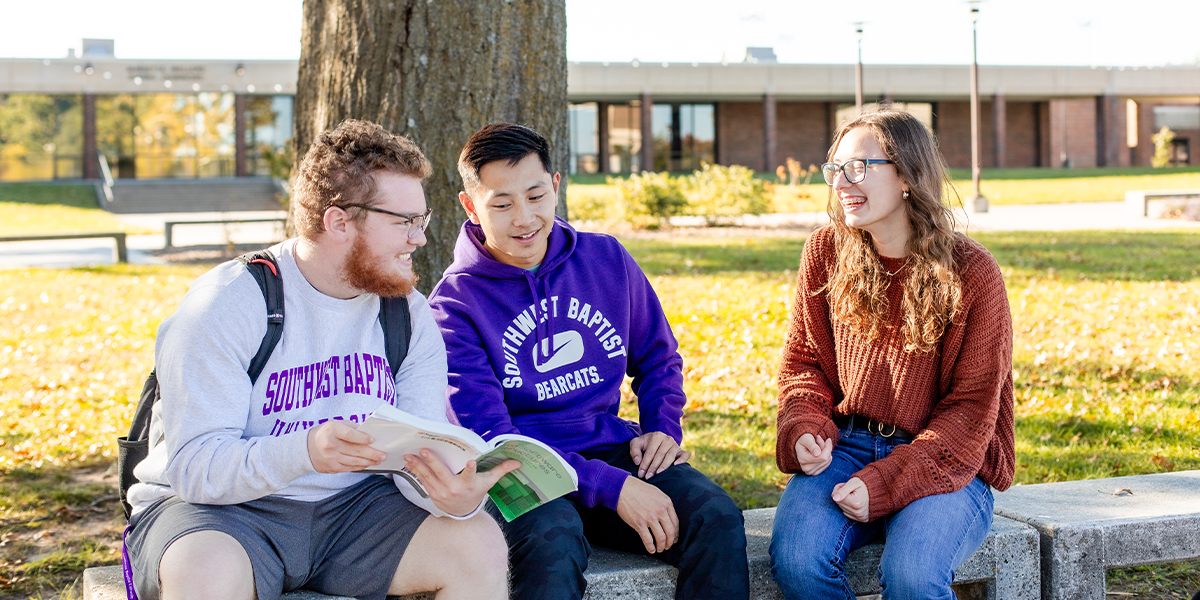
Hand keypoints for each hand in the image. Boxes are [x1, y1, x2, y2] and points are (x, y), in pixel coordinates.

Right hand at [307, 420, 385, 472]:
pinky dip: (361, 466)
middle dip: (372, 453)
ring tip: (379, 459)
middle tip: (383, 454)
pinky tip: (368, 464)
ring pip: (354, 461)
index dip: (362, 438)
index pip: (350, 435)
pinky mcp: (332, 468)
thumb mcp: (336, 424)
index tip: (373, 440)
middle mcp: (330, 445)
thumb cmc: (326, 433)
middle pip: (355, 450)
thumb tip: (370, 434)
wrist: (306, 448)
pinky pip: (350, 468)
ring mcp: (331, 458)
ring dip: (369, 461)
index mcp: (332, 430)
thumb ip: (352, 428)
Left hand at [404, 450, 520, 516]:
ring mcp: (441, 492)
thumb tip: (517, 462)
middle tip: (424, 450)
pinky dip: (415, 472)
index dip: (470, 469)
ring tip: (409, 455)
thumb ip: (500, 470)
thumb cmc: (476, 493)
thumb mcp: (488, 482)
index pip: (470, 475)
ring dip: (418, 466)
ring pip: (428, 477)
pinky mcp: (432, 494)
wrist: (463, 513)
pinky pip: (422, 482)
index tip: (469, 462)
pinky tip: (409, 463)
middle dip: (432, 462)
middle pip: (442, 474)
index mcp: (468, 484)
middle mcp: (454, 489)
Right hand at [616, 476, 678, 553]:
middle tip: (668, 546)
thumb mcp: (657, 493)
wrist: (622, 488)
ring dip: (662, 546)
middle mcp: (660, 511)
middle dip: (670, 542)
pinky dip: (651, 547)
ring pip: (661, 538)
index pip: (676, 522)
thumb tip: (668, 518)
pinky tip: (651, 550)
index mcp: (666, 502)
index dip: (676, 533)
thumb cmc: (638, 489)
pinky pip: (648, 540)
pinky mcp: (639, 524)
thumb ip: (664, 504)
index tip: (674, 538)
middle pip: (670, 532)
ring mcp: (650, 518)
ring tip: (660, 549)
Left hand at [629, 432, 690, 478]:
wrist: (656, 440)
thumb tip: (638, 461)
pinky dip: (682, 460)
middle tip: (648, 477)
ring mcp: (675, 445)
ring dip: (664, 466)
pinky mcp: (681, 451)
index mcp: (657, 436)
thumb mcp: (636, 443)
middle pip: (660, 455)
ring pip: (670, 456)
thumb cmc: (645, 444)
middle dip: (653, 467)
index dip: (645, 464)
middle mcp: (667, 439)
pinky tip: (676, 466)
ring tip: (658, 474)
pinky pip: (685, 455)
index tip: (641, 473)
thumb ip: (634, 450)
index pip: (650, 452)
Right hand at [794, 433, 833, 475]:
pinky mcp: (814, 473)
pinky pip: (826, 465)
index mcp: (803, 459)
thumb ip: (812, 445)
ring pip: (827, 462)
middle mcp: (806, 468)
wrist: (800, 447)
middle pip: (826, 460)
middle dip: (826, 450)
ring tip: (819, 447)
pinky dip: (826, 458)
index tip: (828, 440)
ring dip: (826, 453)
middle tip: (821, 442)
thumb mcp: (806, 439)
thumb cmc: (804, 441)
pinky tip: (821, 453)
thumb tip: (817, 454)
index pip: (823, 457)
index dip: (828, 448)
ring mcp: (810, 472)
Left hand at [832, 477, 869, 521]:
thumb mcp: (853, 482)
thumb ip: (842, 490)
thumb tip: (834, 498)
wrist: (879, 490)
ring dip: (845, 502)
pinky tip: (856, 502)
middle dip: (841, 496)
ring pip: (843, 509)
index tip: (845, 485)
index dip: (838, 489)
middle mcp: (858, 512)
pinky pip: (848, 514)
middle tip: (850, 490)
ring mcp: (860, 517)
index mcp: (855, 503)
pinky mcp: (862, 519)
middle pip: (839, 504)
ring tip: (853, 495)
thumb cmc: (865, 484)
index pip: (836, 498)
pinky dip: (850, 508)